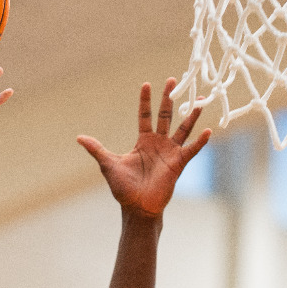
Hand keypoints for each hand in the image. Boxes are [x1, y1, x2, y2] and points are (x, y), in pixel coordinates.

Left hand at [78, 79, 210, 219]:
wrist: (137, 207)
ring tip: (199, 100)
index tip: (146, 84)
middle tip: (174, 80)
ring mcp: (170, 152)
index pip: (145, 116)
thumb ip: (97, 149)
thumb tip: (79, 138)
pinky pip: (192, 150)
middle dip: (168, 98)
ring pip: (183, 129)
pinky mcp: (179, 163)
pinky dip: (200, 141)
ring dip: (191, 115)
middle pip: (165, 116)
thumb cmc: (123, 188)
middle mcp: (158, 143)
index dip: (145, 101)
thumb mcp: (109, 165)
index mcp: (143, 141)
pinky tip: (207, 130)